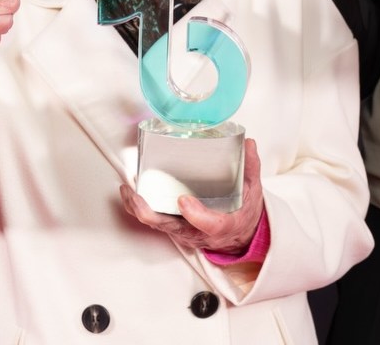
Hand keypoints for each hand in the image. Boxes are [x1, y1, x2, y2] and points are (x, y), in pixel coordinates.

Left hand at [120, 139, 265, 255]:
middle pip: (171, 227)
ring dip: (139, 209)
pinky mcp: (174, 228)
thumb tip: (248, 143)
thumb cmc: (242, 214)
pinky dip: (140, 208)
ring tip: (127, 190)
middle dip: (150, 213)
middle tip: (137, 195)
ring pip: (157, 224)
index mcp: (222, 224)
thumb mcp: (251, 192)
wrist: (238, 236)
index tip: (184, 201)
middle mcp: (198, 232)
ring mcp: (184, 232)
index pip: (209, 224)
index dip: (195, 215)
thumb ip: (249, 168)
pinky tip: (131, 193)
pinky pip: (154, 221)